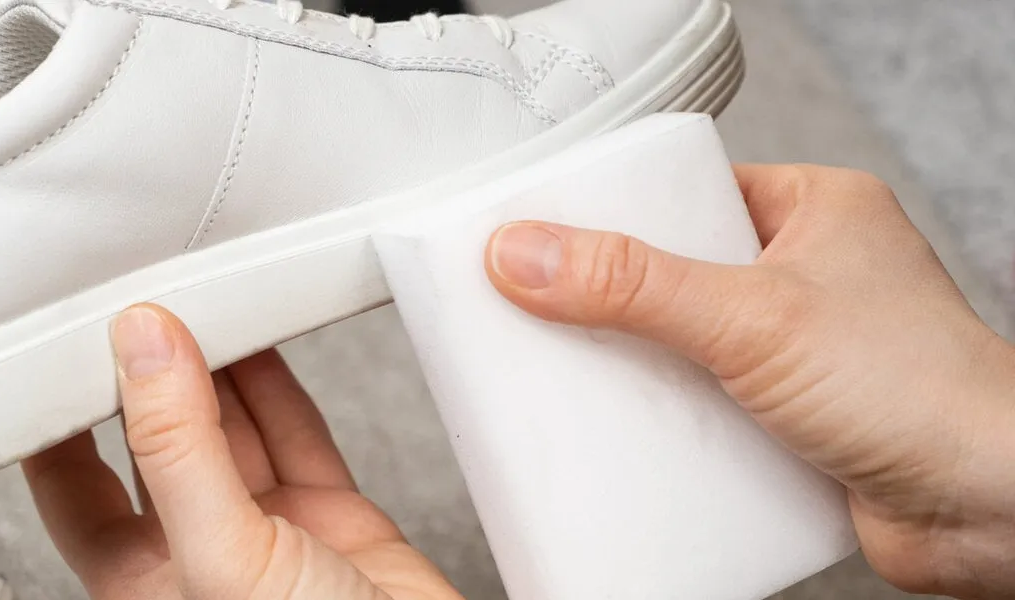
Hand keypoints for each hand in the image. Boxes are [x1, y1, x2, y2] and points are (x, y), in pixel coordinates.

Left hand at [22, 305, 463, 599]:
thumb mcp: (223, 558)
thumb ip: (179, 451)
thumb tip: (144, 348)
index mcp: (141, 583)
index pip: (74, 487)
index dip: (61, 419)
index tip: (57, 347)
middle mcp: (198, 552)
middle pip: (157, 444)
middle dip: (147, 378)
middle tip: (140, 305)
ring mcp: (268, 530)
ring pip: (229, 428)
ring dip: (215, 367)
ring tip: (199, 302)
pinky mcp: (330, 513)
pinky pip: (295, 431)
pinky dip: (279, 384)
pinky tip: (261, 339)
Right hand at [484, 164, 1014, 598]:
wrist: (991, 509)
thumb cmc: (924, 390)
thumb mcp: (752, 317)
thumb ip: (634, 285)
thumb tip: (529, 254)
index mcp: (814, 210)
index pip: (690, 191)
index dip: (620, 208)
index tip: (553, 230)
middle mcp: (807, 274)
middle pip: (677, 270)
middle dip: (617, 299)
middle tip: (550, 309)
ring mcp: (800, 347)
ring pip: (686, 342)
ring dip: (641, 366)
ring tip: (577, 374)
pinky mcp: (790, 414)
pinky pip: (704, 402)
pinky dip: (669, 419)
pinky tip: (630, 431)